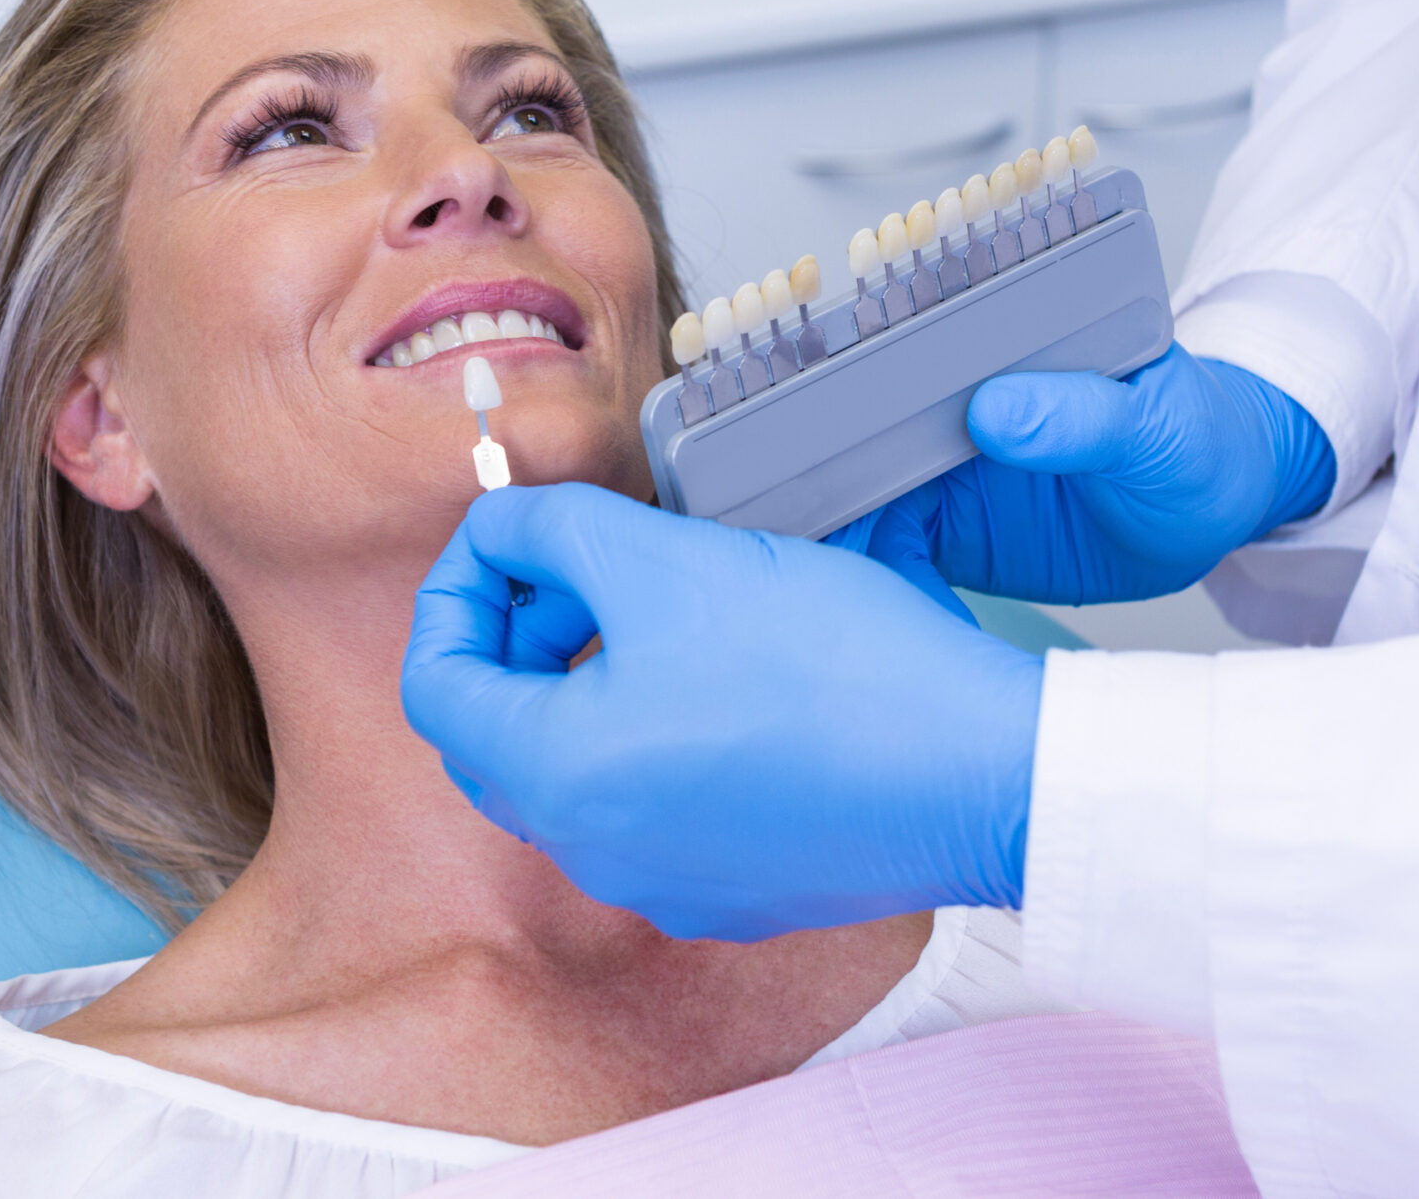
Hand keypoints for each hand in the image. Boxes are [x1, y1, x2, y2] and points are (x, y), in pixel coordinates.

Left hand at [402, 482, 1042, 940]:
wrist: (984, 772)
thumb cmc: (834, 670)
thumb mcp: (666, 557)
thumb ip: (550, 530)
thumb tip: (499, 531)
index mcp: (556, 778)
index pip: (434, 684)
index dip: (453, 592)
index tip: (507, 541)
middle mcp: (593, 853)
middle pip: (498, 734)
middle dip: (519, 638)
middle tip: (581, 572)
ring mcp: (665, 883)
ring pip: (576, 772)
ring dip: (586, 684)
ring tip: (660, 614)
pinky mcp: (736, 888)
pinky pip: (653, 807)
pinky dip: (653, 736)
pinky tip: (728, 678)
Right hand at [831, 347, 1333, 606]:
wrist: (1213, 509)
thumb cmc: (1196, 440)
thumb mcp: (1155, 425)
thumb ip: (1085, 414)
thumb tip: (1000, 409)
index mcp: (991, 344)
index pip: (892, 348)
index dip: (835, 373)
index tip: (791, 411)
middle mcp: (945, 400)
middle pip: (846, 423)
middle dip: (795, 462)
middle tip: (766, 508)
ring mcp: (934, 465)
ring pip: (846, 490)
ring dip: (815, 526)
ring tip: (787, 569)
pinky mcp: (937, 528)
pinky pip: (876, 550)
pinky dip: (852, 578)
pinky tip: (840, 606)